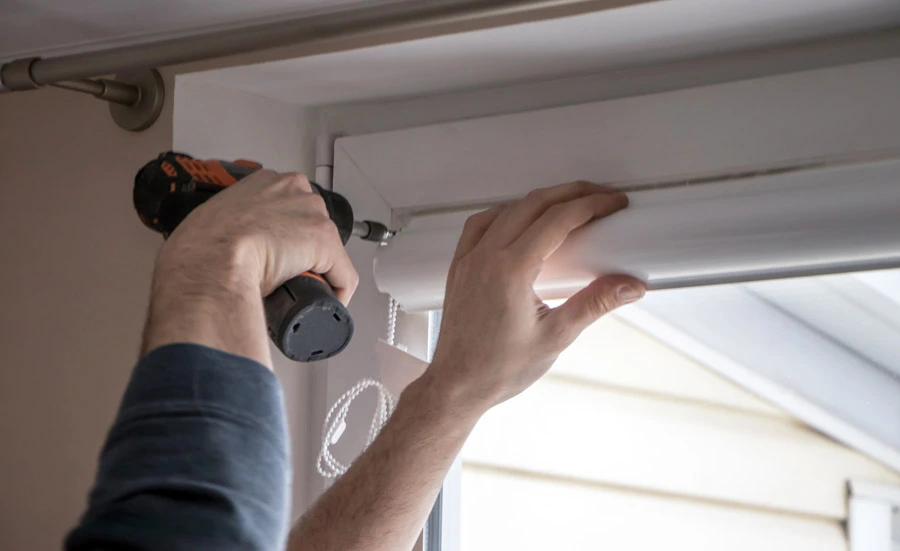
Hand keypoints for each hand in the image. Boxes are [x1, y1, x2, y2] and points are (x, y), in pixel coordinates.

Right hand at [144, 170, 357, 365]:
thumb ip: (225, 226)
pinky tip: (324, 303)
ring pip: (329, 250)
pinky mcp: (325, 242)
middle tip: (286, 275)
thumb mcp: (210, 223)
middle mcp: (292, 188)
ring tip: (298, 289)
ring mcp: (311, 214)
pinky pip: (344, 276)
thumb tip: (225, 249)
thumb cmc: (199, 249)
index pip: (289, 207)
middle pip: (313, 225)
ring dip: (319, 271)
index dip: (286, 236)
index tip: (278, 252)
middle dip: (305, 252)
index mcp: (262, 181)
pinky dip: (338, 293)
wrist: (209, 263)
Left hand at [427, 181, 644, 410]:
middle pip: (534, 203)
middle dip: (571, 194)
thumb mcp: (557, 337)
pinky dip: (505, 213)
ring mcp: (469, 259)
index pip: (558, 219)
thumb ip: (595, 304)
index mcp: (511, 269)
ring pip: (507, 209)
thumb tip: (628, 286)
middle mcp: (486, 257)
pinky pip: (480, 224)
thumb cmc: (497, 369)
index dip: (591, 205)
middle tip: (599, 197)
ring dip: (539, 200)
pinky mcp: (459, 267)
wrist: (457, 385)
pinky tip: (519, 220)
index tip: (612, 204)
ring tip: (566, 204)